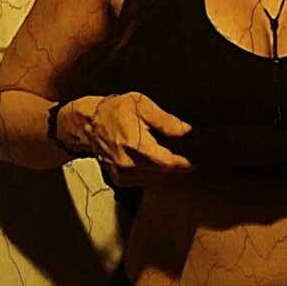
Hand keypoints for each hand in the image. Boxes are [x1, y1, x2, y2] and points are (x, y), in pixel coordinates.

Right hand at [74, 92, 191, 186]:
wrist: (90, 123)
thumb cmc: (115, 111)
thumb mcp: (142, 105)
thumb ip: (166, 121)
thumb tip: (186, 131)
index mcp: (135, 146)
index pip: (168, 163)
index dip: (185, 162)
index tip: (196, 159)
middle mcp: (128, 164)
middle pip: (164, 172)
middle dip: (174, 162)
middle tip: (177, 148)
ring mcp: (123, 174)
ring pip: (156, 177)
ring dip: (162, 166)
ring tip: (158, 149)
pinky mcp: (120, 179)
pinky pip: (145, 180)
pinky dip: (151, 171)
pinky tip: (147, 156)